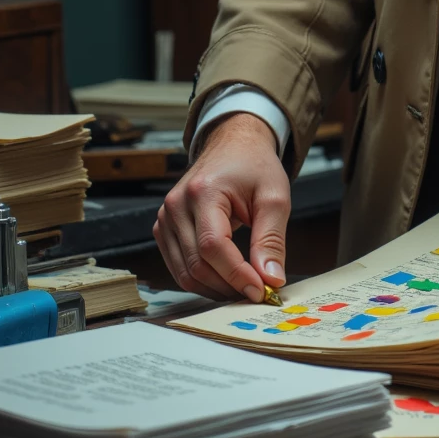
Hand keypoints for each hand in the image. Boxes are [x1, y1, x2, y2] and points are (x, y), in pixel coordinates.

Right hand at [154, 113, 290, 301]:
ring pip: (184, 272)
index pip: (213, 246)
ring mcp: (166, 217)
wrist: (233, 145)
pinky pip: (178, 266)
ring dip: (215, 288)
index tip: (261, 290)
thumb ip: (272, 239)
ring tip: (243, 288)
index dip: (236, 274)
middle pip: (196, 263)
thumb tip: (271, 278)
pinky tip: (225, 279)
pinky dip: (201, 279)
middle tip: (258, 293)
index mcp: (203, 191)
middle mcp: (176, 204)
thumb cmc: (254, 166)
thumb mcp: (274, 197)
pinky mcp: (164, 228)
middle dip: (229, 286)